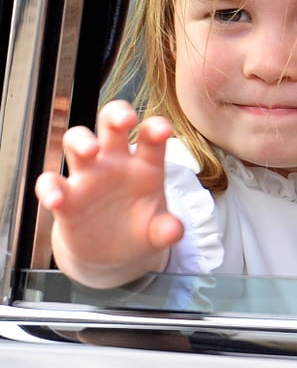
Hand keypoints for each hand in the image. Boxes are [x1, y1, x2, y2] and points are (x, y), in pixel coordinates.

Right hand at [35, 100, 182, 288]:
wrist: (112, 253)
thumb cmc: (139, 229)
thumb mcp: (158, 232)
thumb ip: (167, 230)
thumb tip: (174, 231)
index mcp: (145, 165)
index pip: (151, 137)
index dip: (156, 128)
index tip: (163, 131)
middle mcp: (115, 163)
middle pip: (111, 123)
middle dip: (117, 114)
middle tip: (126, 119)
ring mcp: (88, 176)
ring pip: (77, 141)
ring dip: (81, 140)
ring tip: (91, 149)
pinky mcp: (65, 197)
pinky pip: (50, 182)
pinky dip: (50, 188)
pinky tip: (57, 201)